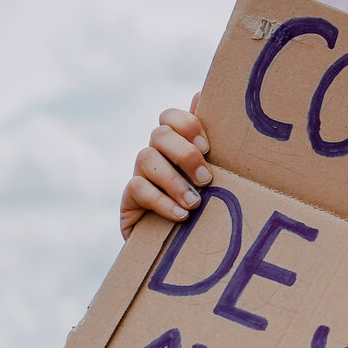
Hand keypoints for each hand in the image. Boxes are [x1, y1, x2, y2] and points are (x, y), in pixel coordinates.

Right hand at [118, 95, 209, 237]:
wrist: (185, 252)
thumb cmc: (208, 210)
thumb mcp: (218, 180)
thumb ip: (209, 145)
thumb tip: (202, 95)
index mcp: (176, 146)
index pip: (170, 117)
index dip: (186, 125)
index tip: (207, 147)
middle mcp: (155, 155)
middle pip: (159, 135)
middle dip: (184, 154)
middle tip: (207, 179)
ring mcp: (140, 177)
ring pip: (146, 158)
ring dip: (173, 179)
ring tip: (195, 202)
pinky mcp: (129, 201)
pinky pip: (137, 189)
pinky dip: (162, 201)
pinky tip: (181, 215)